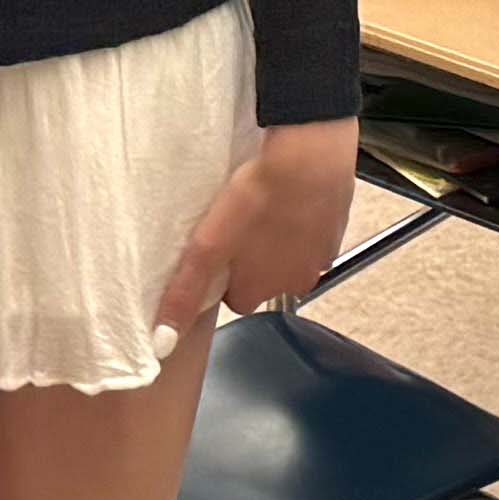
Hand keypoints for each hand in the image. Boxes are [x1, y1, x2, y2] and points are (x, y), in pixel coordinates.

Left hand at [155, 114, 362, 340]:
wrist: (309, 158)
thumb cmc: (258, 198)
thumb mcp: (208, 245)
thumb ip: (185, 292)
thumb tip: (163, 341)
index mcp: (260, 291)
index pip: (236, 299)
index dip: (224, 275)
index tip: (218, 251)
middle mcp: (294, 281)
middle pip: (265, 278)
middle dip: (254, 258)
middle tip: (239, 224)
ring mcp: (319, 256)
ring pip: (291, 255)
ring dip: (279, 238)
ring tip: (264, 205)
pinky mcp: (335, 228)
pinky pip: (314, 231)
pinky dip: (302, 219)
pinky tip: (288, 196)